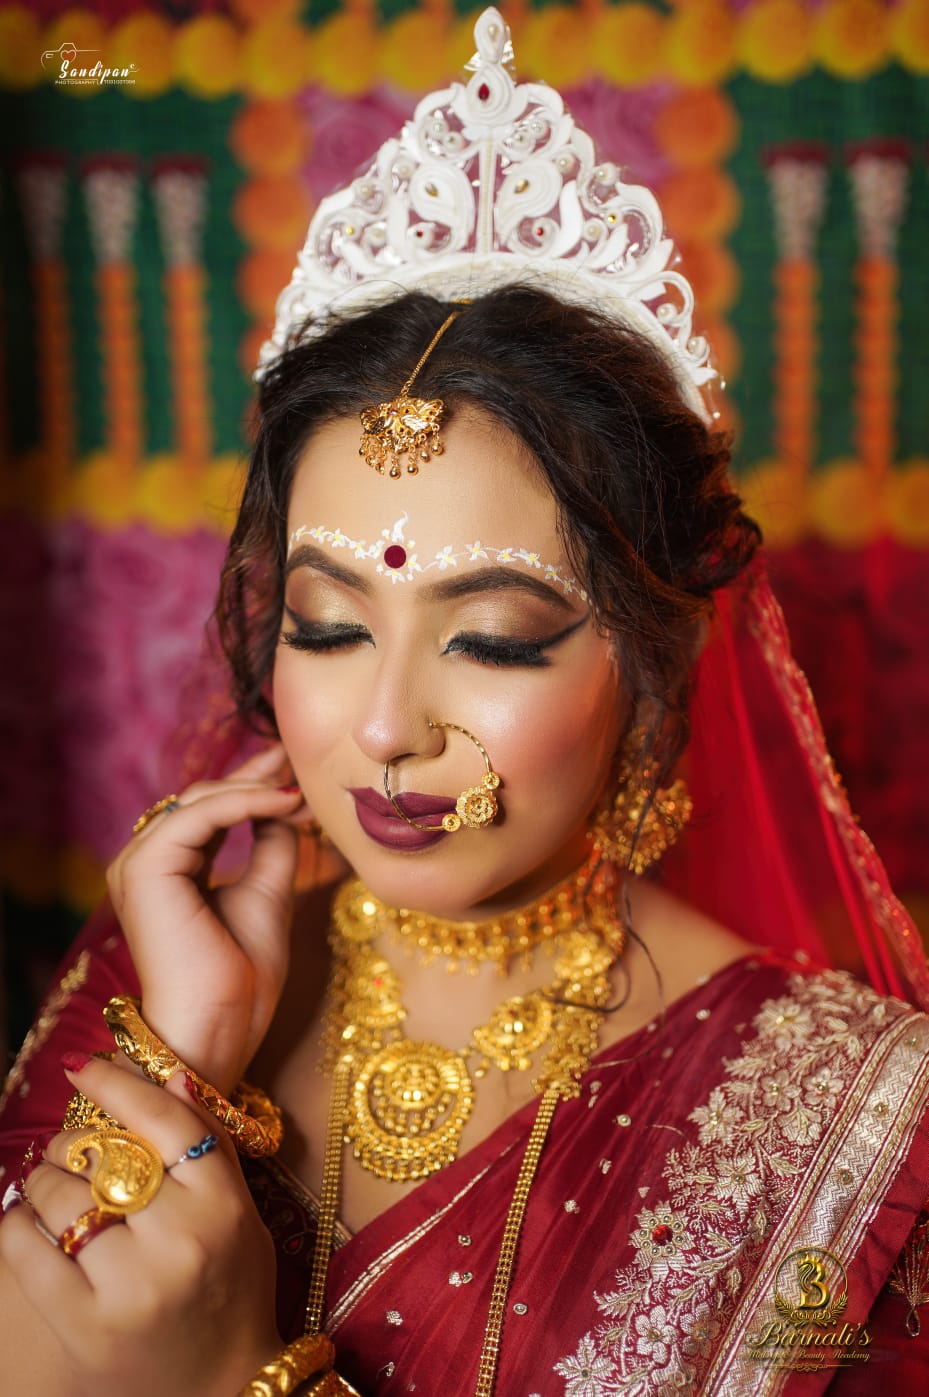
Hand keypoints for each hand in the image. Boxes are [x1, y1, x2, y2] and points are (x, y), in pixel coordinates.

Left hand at [0, 1057, 281, 1396]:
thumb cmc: (232, 1291)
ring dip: (42, 1181)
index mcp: (225, 1206)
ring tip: (49, 1188)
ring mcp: (130, 1285)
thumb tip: (173, 1076)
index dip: (118, 1084)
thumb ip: (208, 1149)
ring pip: (60, 1196)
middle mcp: (180, 1240)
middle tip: (69, 1151)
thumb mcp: (239, 1215)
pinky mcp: (84, 1325)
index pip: (166, 1122)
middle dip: (73, 1145)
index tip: (84, 1065)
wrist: (224, 1392)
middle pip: (104, 1156)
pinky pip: (27, 1250)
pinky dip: (16, 1225)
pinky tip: (25, 1221)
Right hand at [107, 743, 306, 1091]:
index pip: (208, 811)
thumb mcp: (268, 894)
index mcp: (169, 873)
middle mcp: (146, 865)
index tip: (292, 765)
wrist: (222, 1026)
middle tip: (298, 761)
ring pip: (199, 801)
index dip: (250, 783)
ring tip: (299, 788)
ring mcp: (139, 866)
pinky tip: (283, 801)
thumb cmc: (242, 978)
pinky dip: (244, 803)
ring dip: (254, 788)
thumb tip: (285, 806)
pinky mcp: (146, 869)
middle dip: (254, 776)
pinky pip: (197, 816)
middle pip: (201, 798)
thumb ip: (270, 847)